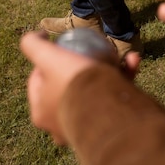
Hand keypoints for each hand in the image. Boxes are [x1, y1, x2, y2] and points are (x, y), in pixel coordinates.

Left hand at [20, 31, 139, 143]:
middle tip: (89, 50)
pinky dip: (124, 79)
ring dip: (106, 69)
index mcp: (40, 113)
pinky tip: (132, 60)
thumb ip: (31, 43)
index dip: (49, 59)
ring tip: (114, 52)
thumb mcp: (47, 57)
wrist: (109, 111)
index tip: (63, 48)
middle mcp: (59, 126)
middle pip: (68, 85)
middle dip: (81, 64)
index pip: (39, 80)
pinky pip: (113, 98)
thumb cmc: (74, 83)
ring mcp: (85, 128)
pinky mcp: (109, 127)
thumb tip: (36, 35)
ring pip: (93, 91)